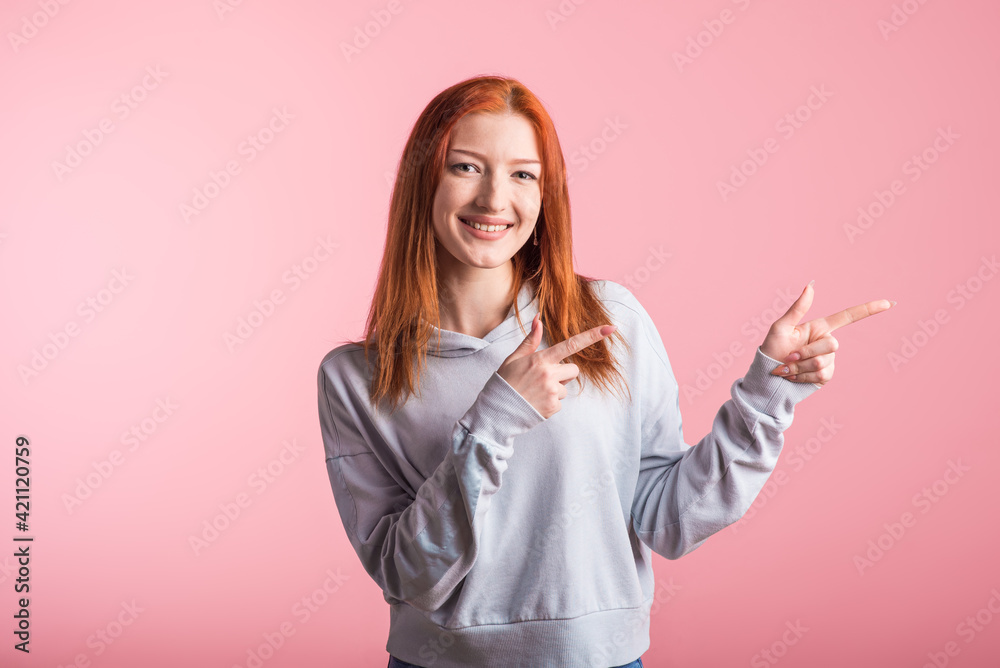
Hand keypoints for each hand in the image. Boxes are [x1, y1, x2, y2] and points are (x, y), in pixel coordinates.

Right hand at [498, 313, 615, 418]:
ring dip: (555, 389)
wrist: (497, 411)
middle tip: (543, 378)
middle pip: (574, 370)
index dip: (592, 336)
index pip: (571, 344)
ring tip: (535, 392)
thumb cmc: (505, 382)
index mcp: (541, 359)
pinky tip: (536, 402)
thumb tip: (538, 319)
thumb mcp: (514, 358)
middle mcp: (549, 374)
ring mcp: (552, 391)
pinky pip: (560, 401)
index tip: (610, 328)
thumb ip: (531, 340)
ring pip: (566, 387)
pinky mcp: (553, 407)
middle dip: (563, 373)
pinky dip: (550, 403)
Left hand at [761, 281, 894, 385]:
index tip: (889, 303)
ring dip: (801, 367)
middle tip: (789, 356)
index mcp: (819, 327)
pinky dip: (803, 377)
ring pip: (824, 362)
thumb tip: (810, 286)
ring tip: (788, 367)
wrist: (768, 375)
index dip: (869, 310)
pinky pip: (822, 375)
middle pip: (832, 345)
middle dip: (807, 352)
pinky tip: (794, 376)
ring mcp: (828, 360)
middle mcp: (827, 342)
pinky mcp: (826, 375)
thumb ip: (797, 308)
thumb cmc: (771, 349)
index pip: (848, 317)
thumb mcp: (781, 327)